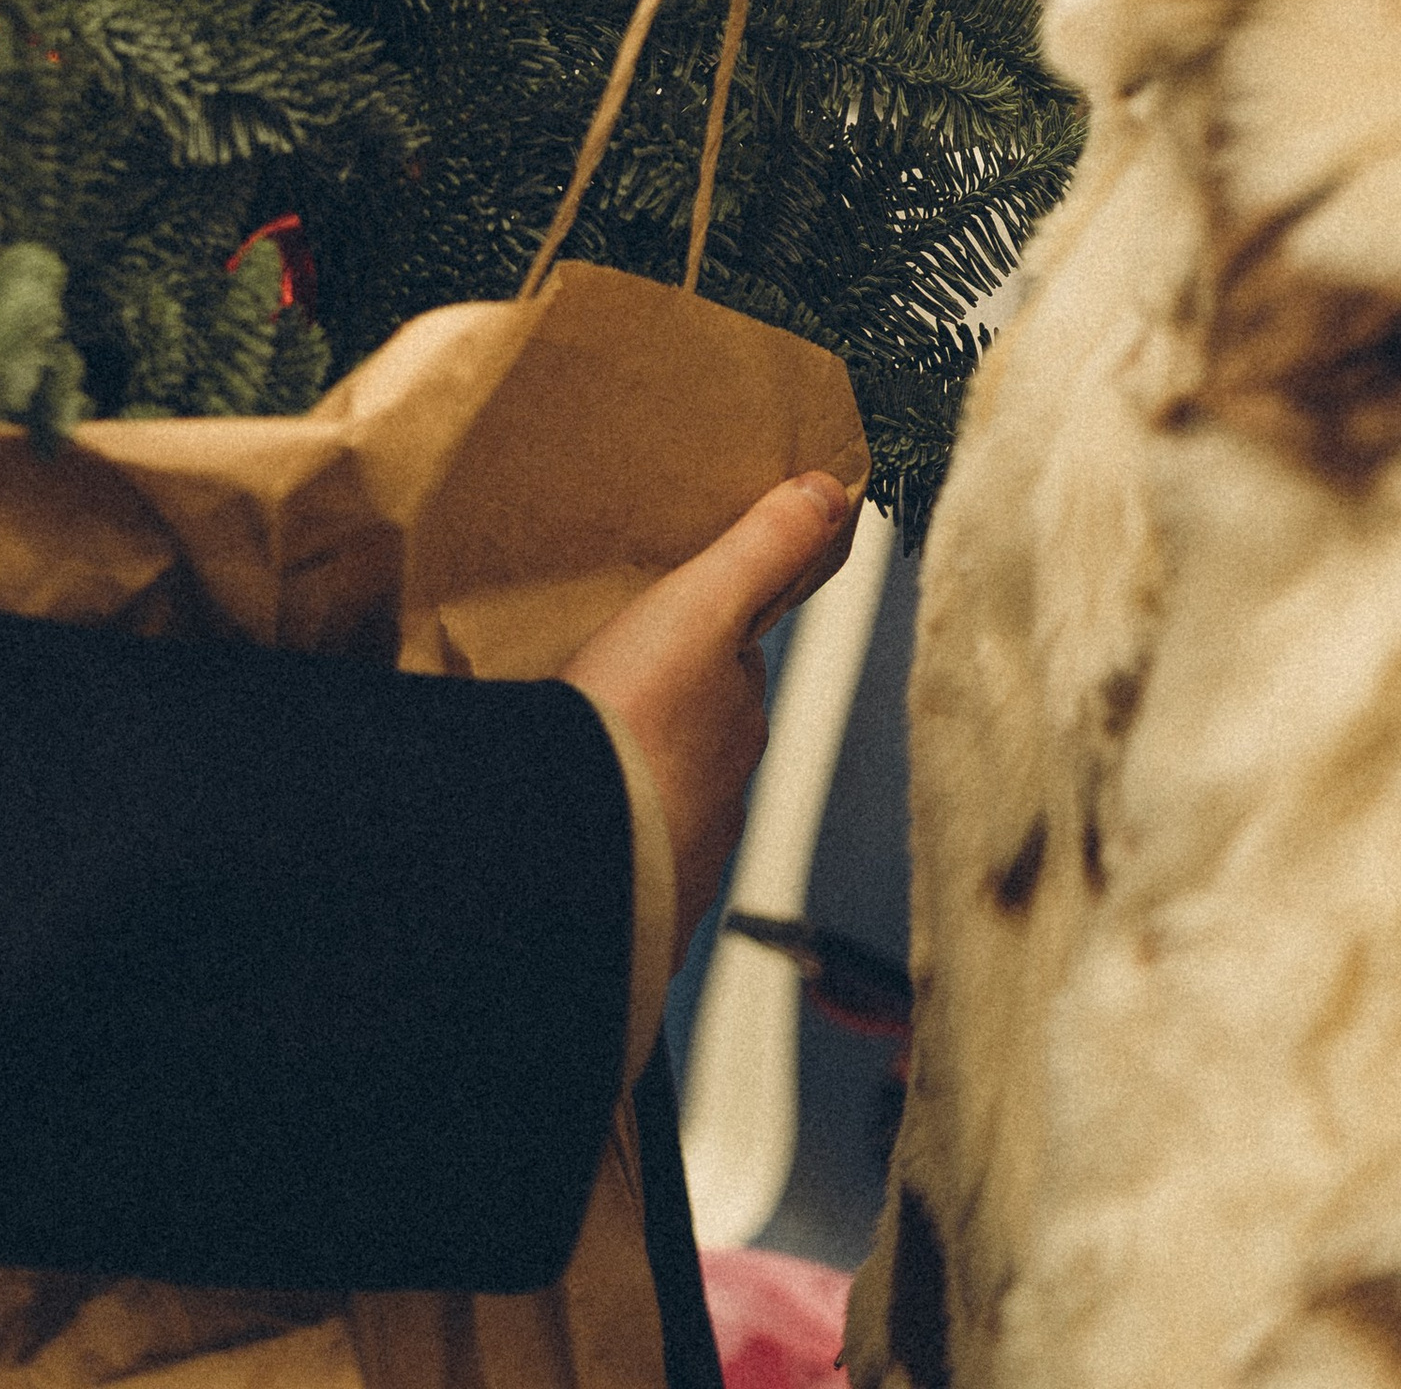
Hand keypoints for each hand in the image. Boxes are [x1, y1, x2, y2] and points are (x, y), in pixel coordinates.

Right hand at [563, 471, 855, 961]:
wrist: (574, 855)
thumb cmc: (639, 725)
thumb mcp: (698, 607)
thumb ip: (762, 548)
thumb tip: (831, 492)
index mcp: (740, 725)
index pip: (736, 675)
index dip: (708, 648)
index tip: (671, 630)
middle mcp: (721, 798)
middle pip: (700, 742)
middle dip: (668, 720)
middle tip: (613, 688)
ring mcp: (676, 860)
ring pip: (661, 806)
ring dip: (633, 784)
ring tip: (582, 758)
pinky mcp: (628, 907)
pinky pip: (620, 865)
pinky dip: (603, 843)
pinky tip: (569, 826)